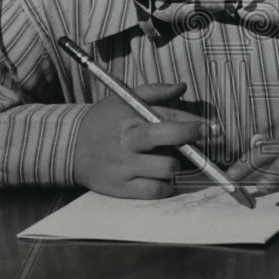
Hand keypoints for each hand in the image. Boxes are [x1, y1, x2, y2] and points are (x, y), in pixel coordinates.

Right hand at [73, 82, 209, 198]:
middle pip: (168, 141)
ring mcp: (125, 167)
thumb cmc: (101, 121)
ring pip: (167, 169)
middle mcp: (128, 142)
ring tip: (171, 160)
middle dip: (191, 140)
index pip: (167, 117)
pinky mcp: (121, 188)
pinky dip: (165, 186)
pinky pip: (155, 191)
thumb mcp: (122, 99)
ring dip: (175, 165)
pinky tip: (163, 178)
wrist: (68, 147)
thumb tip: (182, 86)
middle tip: (203, 141)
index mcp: (130, 117)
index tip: (210, 127)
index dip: (193, 123)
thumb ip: (154, 91)